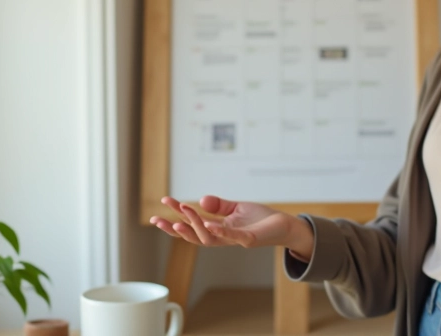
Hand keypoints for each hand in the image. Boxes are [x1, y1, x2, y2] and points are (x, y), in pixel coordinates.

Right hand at [150, 195, 298, 249]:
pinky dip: (221, 232)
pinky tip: (210, 225)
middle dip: (174, 229)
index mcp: (218, 229)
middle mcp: (223, 237)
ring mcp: (235, 240)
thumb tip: (200, 200)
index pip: (192, 224)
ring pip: (208, 239)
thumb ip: (219, 206)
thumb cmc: (261, 219)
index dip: (176, 215)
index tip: (163, 203)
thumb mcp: (236, 209)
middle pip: (193, 236)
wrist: (285, 226)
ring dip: (193, 230)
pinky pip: (232, 238)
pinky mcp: (250, 239)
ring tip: (178, 221)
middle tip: (156, 219)